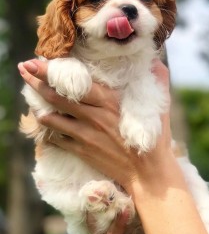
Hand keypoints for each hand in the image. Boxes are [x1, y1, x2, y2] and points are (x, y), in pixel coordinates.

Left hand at [18, 59, 171, 192]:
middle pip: (56, 96)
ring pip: (51, 118)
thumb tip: (156, 60)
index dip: (52, 71)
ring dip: (38, 107)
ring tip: (31, 98)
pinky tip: (48, 124)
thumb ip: (158, 80)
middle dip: (35, 81)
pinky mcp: (81, 150)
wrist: (147, 173)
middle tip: (23, 69)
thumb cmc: (154, 138)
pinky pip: (57, 138)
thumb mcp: (159, 106)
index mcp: (110, 101)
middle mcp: (93, 116)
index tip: (36, 61)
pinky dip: (50, 130)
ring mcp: (85, 134)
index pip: (75, 82)